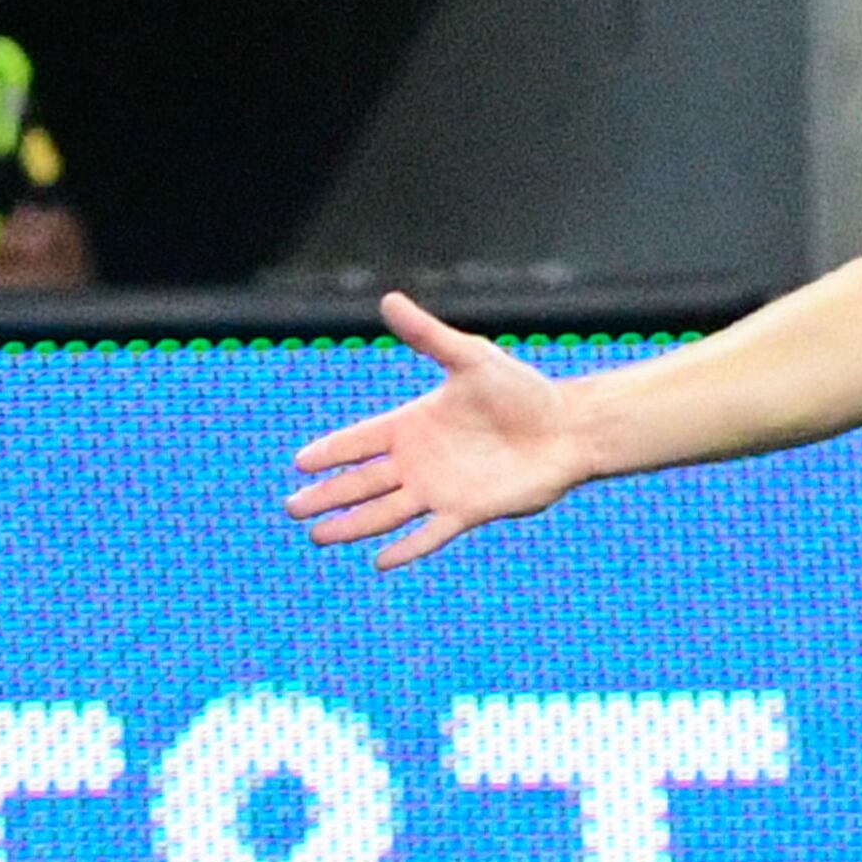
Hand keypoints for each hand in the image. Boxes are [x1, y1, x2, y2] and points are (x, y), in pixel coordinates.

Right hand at [284, 292, 589, 568]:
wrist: (569, 427)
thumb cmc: (523, 390)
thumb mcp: (472, 358)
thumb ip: (428, 336)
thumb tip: (389, 299)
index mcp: (414, 424)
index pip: (360, 441)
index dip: (331, 452)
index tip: (299, 463)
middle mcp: (421, 460)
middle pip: (362, 482)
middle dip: (327, 495)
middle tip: (292, 508)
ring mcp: (442, 488)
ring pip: (386, 512)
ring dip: (352, 525)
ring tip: (318, 537)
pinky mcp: (468, 511)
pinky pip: (430, 534)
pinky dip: (406, 549)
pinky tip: (379, 562)